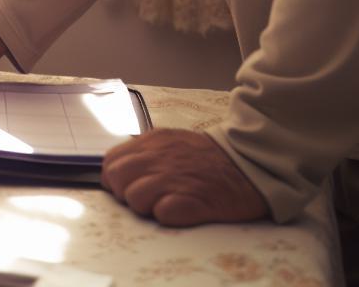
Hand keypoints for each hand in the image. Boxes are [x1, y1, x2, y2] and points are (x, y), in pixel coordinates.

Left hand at [100, 128, 267, 226]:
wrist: (247, 163)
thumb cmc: (206, 157)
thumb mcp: (170, 142)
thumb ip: (144, 151)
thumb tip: (118, 169)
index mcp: (152, 141)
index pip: (111, 161)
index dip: (115, 179)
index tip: (127, 186)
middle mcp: (158, 157)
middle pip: (117, 180)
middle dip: (125, 193)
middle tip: (146, 198)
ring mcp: (174, 178)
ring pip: (134, 198)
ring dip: (145, 207)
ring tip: (165, 204)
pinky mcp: (192, 200)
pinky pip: (162, 213)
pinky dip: (166, 216)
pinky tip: (179, 210)